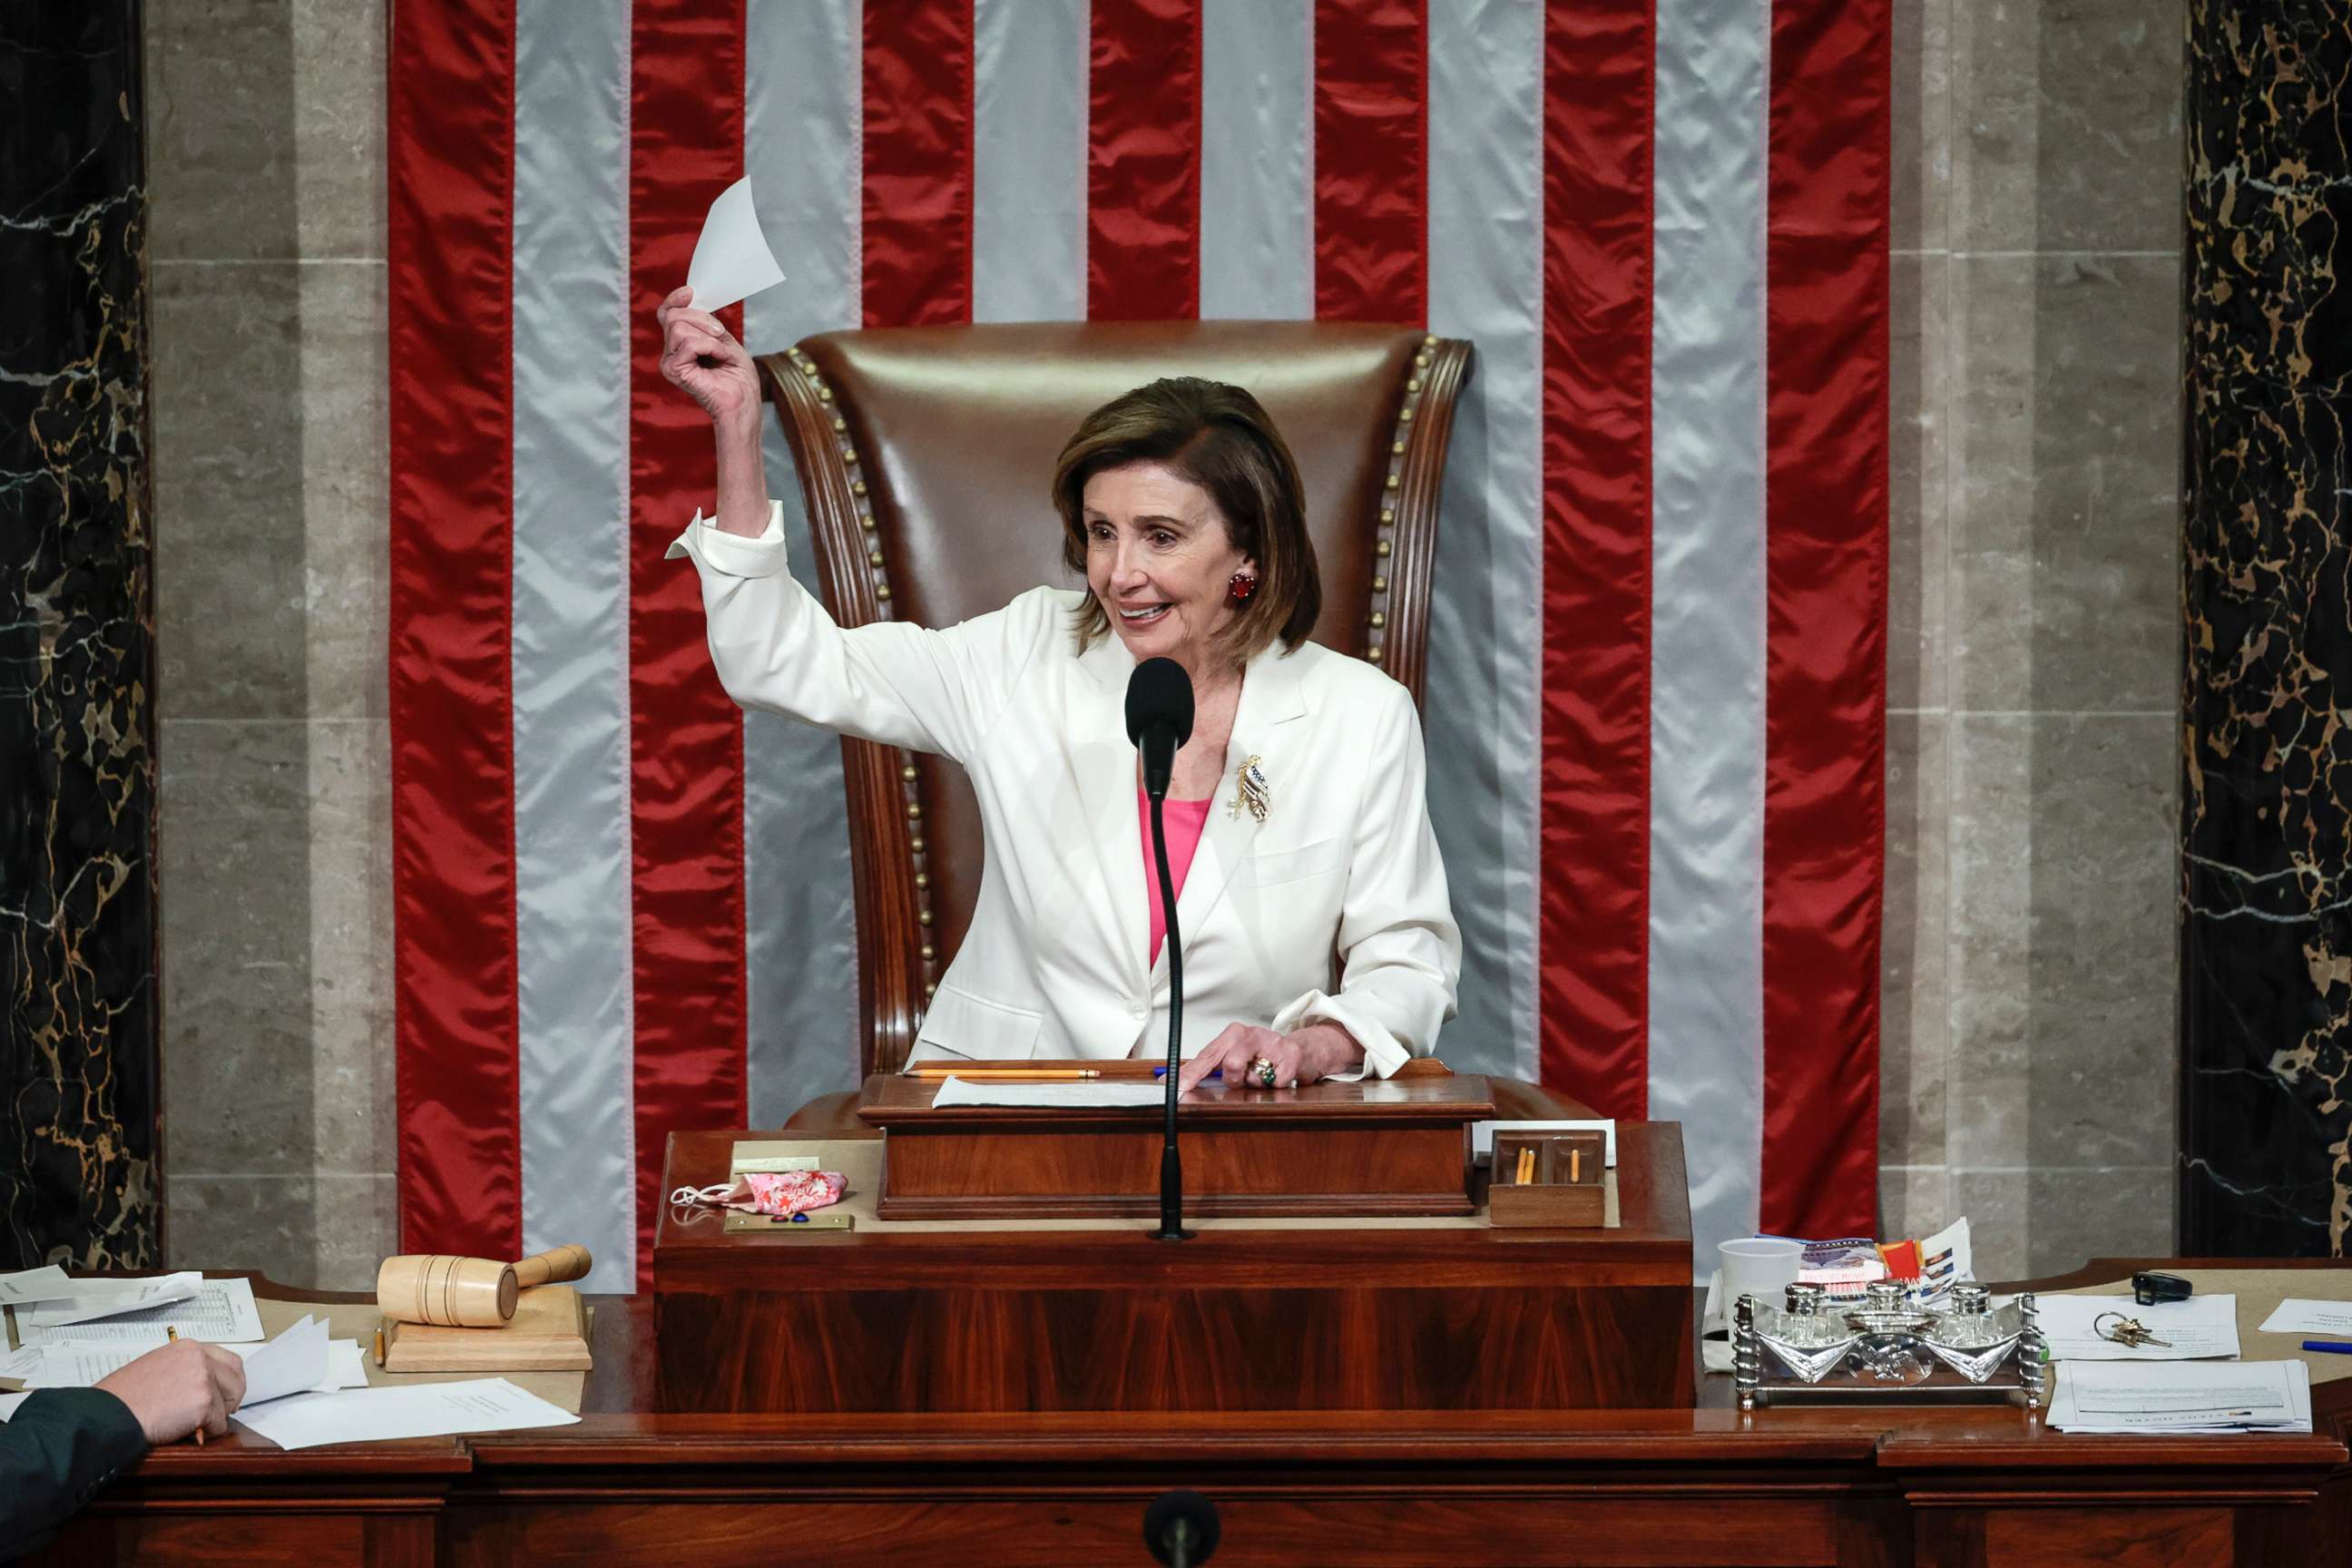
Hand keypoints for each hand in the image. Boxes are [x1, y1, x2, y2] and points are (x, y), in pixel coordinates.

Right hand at [94, 1339, 246, 1445]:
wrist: (109, 1414)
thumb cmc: (123, 1397)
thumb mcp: (155, 1367)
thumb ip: (183, 1370)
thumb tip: (201, 1384)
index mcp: (187, 1348)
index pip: (228, 1361)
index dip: (229, 1381)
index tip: (225, 1393)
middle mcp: (199, 1358)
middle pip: (236, 1379)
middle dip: (230, 1398)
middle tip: (217, 1414)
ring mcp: (203, 1379)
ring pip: (227, 1403)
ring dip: (215, 1418)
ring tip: (192, 1424)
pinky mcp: (203, 1402)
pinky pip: (219, 1424)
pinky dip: (207, 1433)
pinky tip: (186, 1431)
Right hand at [657, 285, 759, 426]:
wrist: (743, 402)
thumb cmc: (738, 377)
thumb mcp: (724, 340)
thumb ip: (706, 322)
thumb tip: (692, 299)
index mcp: (681, 344)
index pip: (668, 314)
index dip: (675, 299)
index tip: (690, 292)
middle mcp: (671, 352)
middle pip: (673, 316)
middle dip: (702, 319)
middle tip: (720, 336)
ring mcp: (669, 362)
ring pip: (679, 327)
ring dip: (709, 337)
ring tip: (721, 354)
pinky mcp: (673, 370)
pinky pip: (690, 343)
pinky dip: (711, 347)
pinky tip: (718, 360)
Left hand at [1176, 1021, 1362, 1093]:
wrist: (1305, 1050)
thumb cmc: (1264, 1055)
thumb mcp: (1236, 1055)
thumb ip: (1209, 1067)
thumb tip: (1178, 1081)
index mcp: (1233, 1034)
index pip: (1207, 1056)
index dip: (1192, 1073)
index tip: (1178, 1086)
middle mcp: (1251, 1034)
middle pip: (1231, 1065)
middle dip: (1236, 1080)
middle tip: (1245, 1077)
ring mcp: (1273, 1042)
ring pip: (1253, 1078)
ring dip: (1257, 1084)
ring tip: (1264, 1074)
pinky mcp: (1291, 1055)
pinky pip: (1275, 1083)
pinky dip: (1276, 1086)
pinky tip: (1280, 1075)